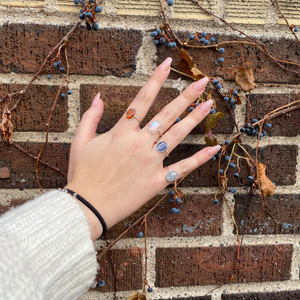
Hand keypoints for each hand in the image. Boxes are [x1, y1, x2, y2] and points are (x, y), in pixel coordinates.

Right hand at [65, 57, 220, 239]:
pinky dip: (199, 159)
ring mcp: (151, 162)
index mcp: (121, 132)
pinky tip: (214, 148)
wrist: (88, 206)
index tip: (169, 63)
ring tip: (210, 104)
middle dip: (186, 96)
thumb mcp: (80, 141)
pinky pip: (182, 168)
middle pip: (167, 114)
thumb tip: (97, 96)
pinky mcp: (157, 180)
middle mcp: (139, 143)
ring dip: (195, 118)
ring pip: (177, 135)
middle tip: (204, 81)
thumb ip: (90, 117)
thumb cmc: (82, 174)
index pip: (142, 99)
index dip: (156, 79)